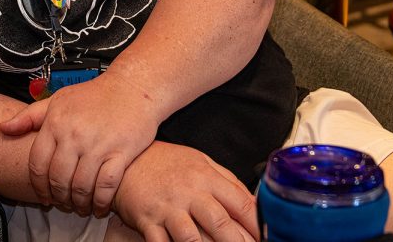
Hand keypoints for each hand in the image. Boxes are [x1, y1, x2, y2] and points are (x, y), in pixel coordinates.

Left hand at [0, 72, 159, 215]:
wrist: (131, 88)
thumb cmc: (93, 95)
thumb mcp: (57, 100)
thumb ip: (29, 117)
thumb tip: (3, 128)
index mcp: (56, 123)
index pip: (37, 163)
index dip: (38, 186)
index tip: (43, 196)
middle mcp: (74, 135)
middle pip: (58, 179)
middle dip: (59, 198)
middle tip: (63, 204)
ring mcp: (98, 145)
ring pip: (81, 186)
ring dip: (79, 203)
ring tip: (81, 207)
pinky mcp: (121, 153)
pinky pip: (106, 186)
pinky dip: (101, 202)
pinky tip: (99, 206)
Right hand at [112, 142, 257, 241]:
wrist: (126, 160)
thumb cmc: (166, 163)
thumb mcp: (200, 161)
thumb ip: (227, 181)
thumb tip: (254, 203)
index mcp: (205, 177)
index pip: (241, 204)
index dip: (258, 226)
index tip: (266, 238)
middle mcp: (188, 193)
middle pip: (220, 223)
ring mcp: (166, 208)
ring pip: (191, 238)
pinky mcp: (147, 220)